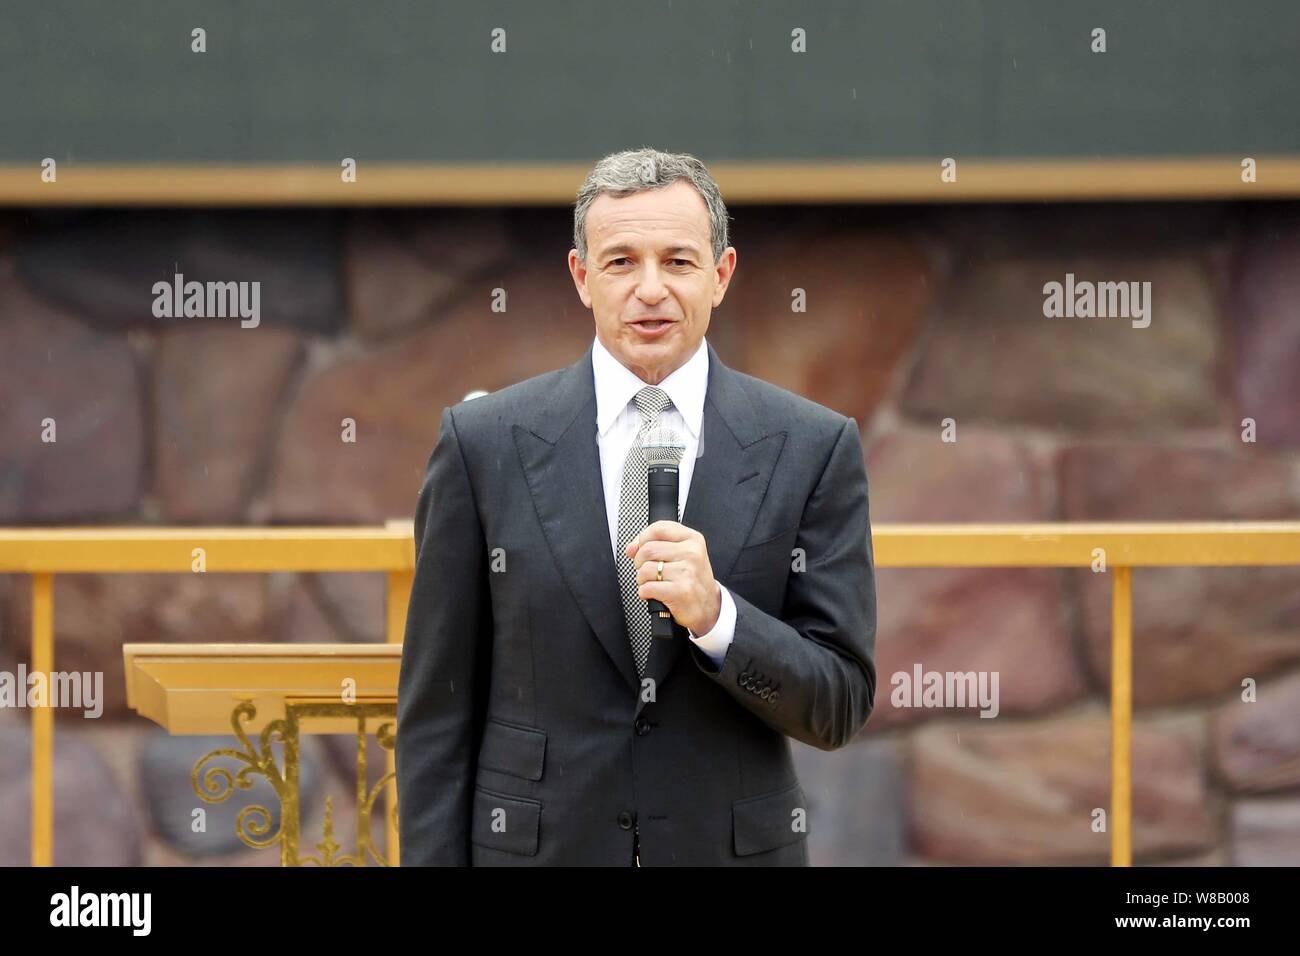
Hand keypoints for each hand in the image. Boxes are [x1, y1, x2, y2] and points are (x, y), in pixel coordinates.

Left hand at [625, 520, 721, 634]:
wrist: (708, 607)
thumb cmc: (691, 580)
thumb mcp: (682, 555)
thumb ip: (657, 544)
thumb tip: (631, 548)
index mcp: (692, 539)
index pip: (658, 528)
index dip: (642, 539)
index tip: (640, 549)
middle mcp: (692, 553)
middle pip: (647, 550)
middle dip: (640, 563)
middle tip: (650, 571)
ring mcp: (687, 572)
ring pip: (644, 569)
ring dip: (642, 580)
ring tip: (655, 583)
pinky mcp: (680, 592)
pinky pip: (647, 588)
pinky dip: (645, 593)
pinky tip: (657, 594)